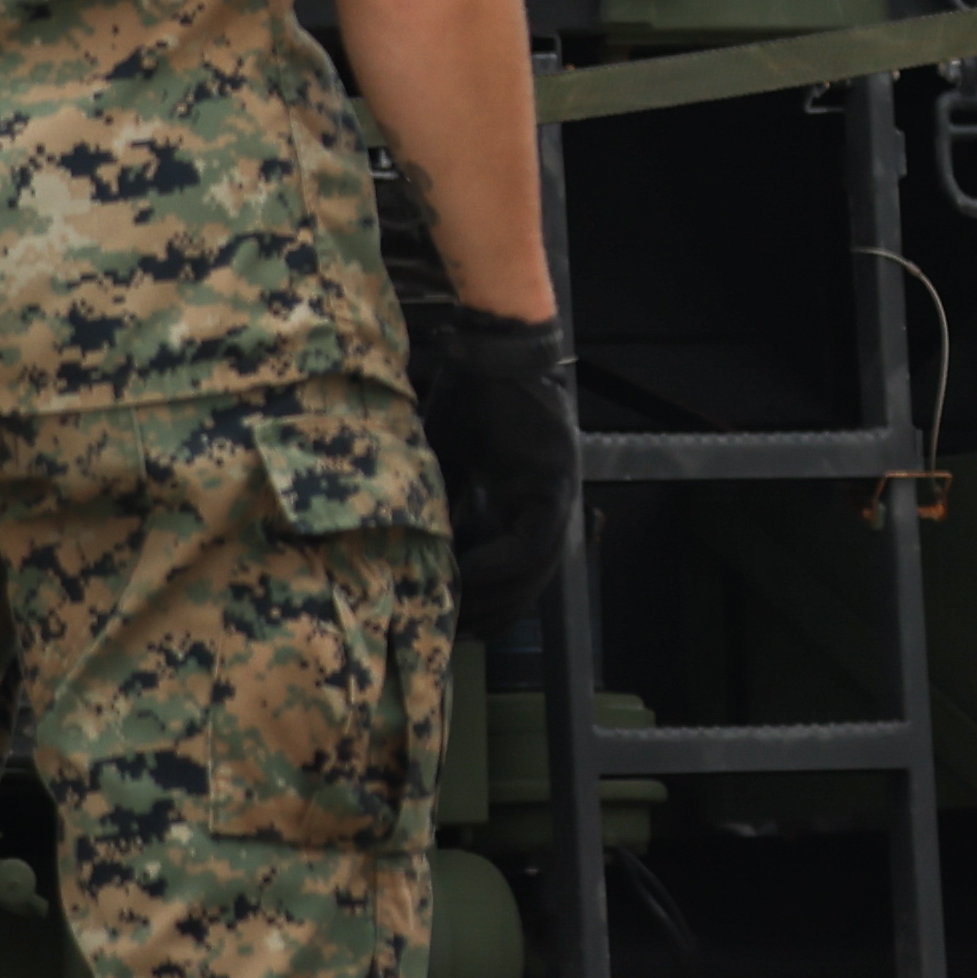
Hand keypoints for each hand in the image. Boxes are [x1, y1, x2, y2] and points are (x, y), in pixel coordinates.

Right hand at [409, 297, 581, 655]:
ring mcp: (561, 491)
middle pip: (533, 579)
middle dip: (492, 611)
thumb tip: (415, 554)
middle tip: (449, 631)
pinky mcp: (555, 482)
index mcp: (534, 497)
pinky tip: (461, 577)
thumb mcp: (446, 462)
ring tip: (449, 611)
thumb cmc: (466, 395)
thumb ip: (442, 505)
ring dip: (492, 596)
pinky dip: (496, 566)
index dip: (493, 601)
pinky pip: (531, 543)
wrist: (487, 346)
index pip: (523, 569)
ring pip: (536, 569)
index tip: (453, 620)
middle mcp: (556, 500)